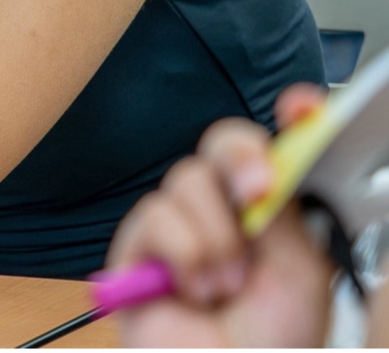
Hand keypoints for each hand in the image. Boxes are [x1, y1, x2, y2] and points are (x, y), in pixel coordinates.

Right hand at [107, 86, 333, 347]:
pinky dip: (184, 257)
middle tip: (258, 191)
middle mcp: (219, 210)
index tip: (303, 110)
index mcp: (265, 209)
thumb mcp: (301, 265)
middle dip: (241, 159)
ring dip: (216, 241)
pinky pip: (156, 216)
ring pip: (186, 181)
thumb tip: (277, 152)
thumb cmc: (271, 340)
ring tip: (225, 285)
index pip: (270, 147)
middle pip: (219, 145)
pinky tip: (192, 290)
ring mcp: (175, 225)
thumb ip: (284, 205)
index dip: (285, 121)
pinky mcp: (135, 246)